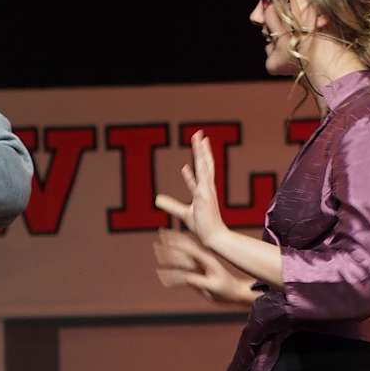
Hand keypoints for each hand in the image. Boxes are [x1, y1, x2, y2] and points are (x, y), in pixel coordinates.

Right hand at [153, 229, 254, 306]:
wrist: (234, 293)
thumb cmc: (226, 290)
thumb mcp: (213, 286)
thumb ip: (199, 281)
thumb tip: (184, 277)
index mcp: (207, 259)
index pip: (189, 247)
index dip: (176, 240)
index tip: (165, 235)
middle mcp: (202, 259)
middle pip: (184, 248)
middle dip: (171, 242)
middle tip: (159, 236)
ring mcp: (199, 265)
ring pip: (182, 255)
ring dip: (170, 251)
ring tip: (158, 247)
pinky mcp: (197, 272)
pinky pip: (182, 267)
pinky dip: (172, 265)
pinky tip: (164, 266)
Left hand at [154, 132, 224, 249]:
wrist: (213, 237)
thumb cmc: (202, 225)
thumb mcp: (183, 213)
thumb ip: (170, 204)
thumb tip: (156, 198)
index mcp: (204, 188)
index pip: (203, 167)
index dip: (202, 154)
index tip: (200, 142)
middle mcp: (207, 187)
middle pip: (205, 163)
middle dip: (202, 148)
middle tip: (199, 133)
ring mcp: (206, 192)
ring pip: (204, 168)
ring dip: (201, 153)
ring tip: (198, 139)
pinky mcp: (204, 199)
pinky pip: (198, 184)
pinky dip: (192, 176)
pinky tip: (184, 167)